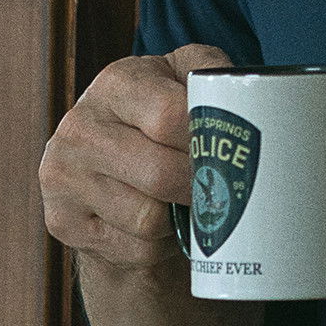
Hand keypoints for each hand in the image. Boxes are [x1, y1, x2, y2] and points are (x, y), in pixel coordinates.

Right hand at [40, 42, 256, 325]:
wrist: (115, 176)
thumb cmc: (167, 126)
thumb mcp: (188, 86)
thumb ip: (216, 78)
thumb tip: (265, 98)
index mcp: (117, 82)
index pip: (170, 116)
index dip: (209, 143)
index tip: (233, 155)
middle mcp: (79, 126)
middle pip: (160, 175)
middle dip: (203, 190)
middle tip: (225, 193)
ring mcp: (62, 175)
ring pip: (146, 219)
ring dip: (179, 222)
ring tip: (188, 207)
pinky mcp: (60, 220)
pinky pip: (130, 248)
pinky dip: (156, 246)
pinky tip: (159, 229)